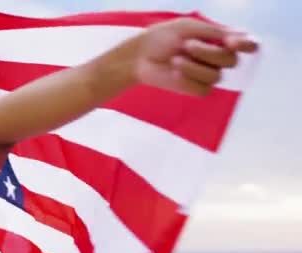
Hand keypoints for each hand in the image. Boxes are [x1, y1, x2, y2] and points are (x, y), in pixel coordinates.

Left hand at [134, 18, 257, 95]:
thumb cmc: (162, 37)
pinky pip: (204, 89)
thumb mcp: (187, 27)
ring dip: (193, 66)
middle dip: (209, 53)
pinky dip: (188, 80)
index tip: (231, 42)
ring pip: (216, 76)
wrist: (140, 56)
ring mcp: (208, 74)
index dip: (246, 45)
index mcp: (220, 38)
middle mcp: (218, 57)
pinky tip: (174, 73)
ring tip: (175, 59)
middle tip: (187, 45)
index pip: (248, 44)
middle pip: (231, 61)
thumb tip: (239, 37)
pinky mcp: (196, 89)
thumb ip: (213, 32)